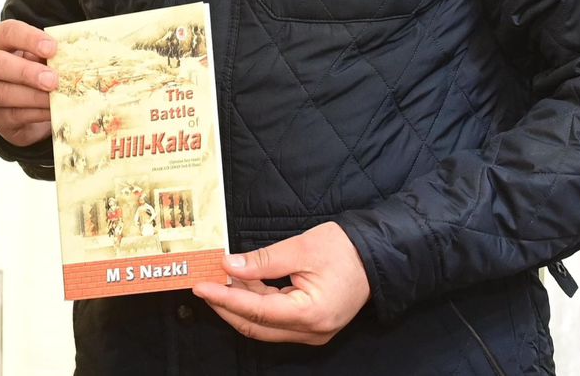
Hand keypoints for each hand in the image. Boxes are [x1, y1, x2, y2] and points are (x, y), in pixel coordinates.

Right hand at [0, 19, 57, 146]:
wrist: (26, 100)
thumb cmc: (36, 66)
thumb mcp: (40, 54)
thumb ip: (48, 54)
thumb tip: (68, 58)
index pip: (7, 32)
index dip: (29, 39)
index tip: (52, 48)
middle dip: (25, 72)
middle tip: (52, 80)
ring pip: (2, 94)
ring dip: (33, 97)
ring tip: (56, 97)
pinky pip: (13, 115)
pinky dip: (36, 113)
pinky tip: (52, 110)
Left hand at [192, 222, 370, 344]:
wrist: (377, 255)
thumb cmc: (344, 249)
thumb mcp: (301, 248)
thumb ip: (262, 261)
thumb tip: (229, 265)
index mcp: (310, 314)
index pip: (257, 311)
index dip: (225, 298)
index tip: (201, 286)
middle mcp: (311, 331)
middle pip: (257, 325)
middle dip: (227, 305)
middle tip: (203, 283)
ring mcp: (312, 331)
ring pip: (265, 324)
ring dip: (240, 304)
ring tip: (218, 281)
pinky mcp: (311, 324)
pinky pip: (276, 319)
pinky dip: (256, 303)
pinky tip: (241, 284)